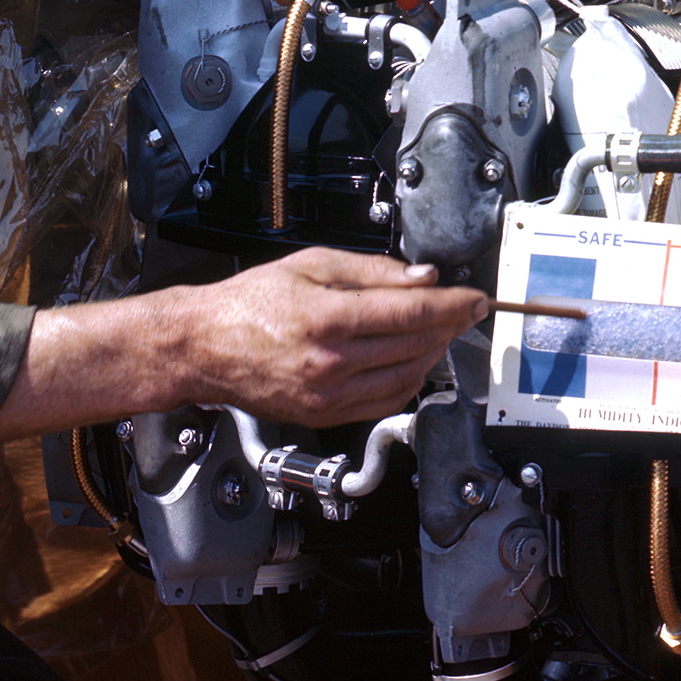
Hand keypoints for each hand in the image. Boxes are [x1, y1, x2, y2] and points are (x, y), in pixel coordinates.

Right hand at [0, 250, 484, 442]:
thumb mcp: (312, 264)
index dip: (452, 305)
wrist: (204, 347)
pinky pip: (383, 403)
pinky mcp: (324, 417)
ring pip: (406, 379)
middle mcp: (331, 363)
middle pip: (414, 346)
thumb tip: (423, 277)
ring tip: (441, 332)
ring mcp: (328, 396)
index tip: (477, 298)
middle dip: (449, 326)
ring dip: (433, 355)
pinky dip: (408, 382)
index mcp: (328, 318)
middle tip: (464, 309)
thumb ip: (372, 272)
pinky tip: (413, 361)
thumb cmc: (250, 301)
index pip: (412, 313)